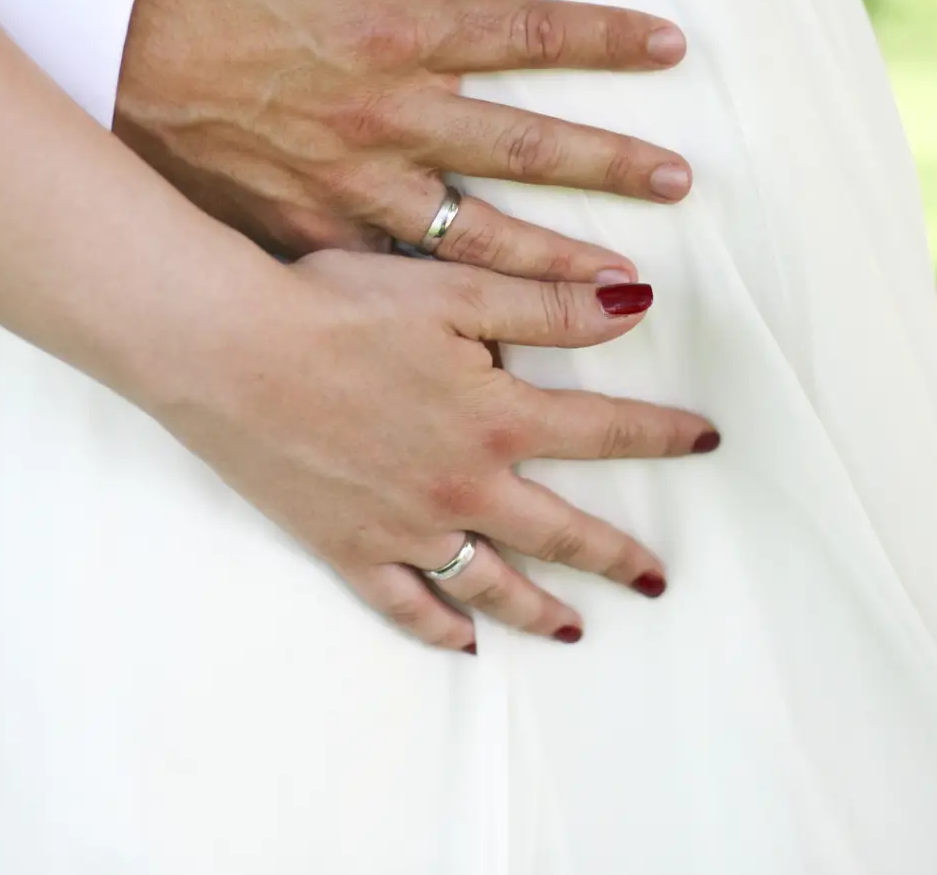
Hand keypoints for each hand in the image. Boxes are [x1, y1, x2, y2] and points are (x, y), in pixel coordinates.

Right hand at [113, 0, 692, 281]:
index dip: (604, 37)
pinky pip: (400, 283)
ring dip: (558, 258)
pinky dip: (454, 316)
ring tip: (626, 288)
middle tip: (677, 182)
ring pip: (478, 232)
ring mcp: (355, 187)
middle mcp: (389, 115)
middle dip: (610, 164)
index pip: (527, 30)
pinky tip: (503, 344)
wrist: (107, 64)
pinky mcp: (315, 238)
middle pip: (525, 145)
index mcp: (394, 29)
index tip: (669, 47)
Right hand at [157, 250, 719, 650]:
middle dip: (617, 556)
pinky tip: (464, 643)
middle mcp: (462, 487)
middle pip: (560, 531)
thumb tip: (635, 302)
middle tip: (656, 578)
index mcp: (496, 419)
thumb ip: (549, 306)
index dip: (662, 434)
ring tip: (577, 629)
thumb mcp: (455, 292)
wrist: (230, 351)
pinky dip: (438, 627)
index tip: (706, 440)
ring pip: (490, 582)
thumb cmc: (336, 308)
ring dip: (541, 609)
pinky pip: (404, 604)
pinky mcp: (347, 548)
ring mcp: (405, 527)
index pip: (605, 431)